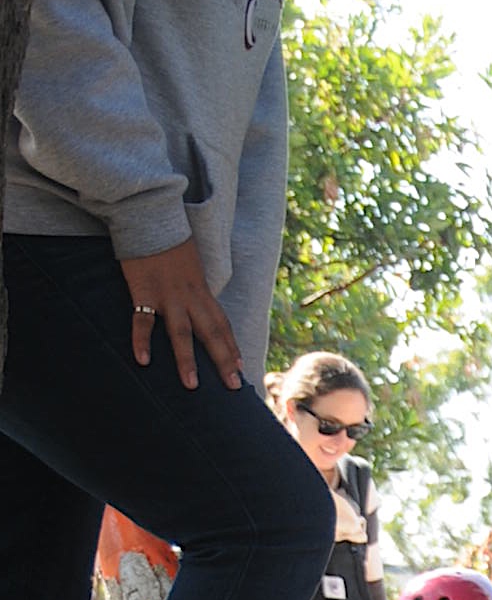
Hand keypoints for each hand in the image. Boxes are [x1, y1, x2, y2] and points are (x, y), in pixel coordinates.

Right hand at [118, 238, 242, 390]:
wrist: (150, 214)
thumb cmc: (169, 239)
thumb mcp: (189, 263)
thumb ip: (193, 284)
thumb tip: (195, 300)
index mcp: (201, 289)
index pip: (221, 322)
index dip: (231, 345)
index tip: (241, 365)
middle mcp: (190, 296)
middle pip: (210, 333)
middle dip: (223, 360)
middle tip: (234, 386)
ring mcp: (167, 295)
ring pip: (181, 333)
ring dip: (186, 360)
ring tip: (192, 385)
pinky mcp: (143, 291)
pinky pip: (142, 321)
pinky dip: (142, 341)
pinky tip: (143, 361)